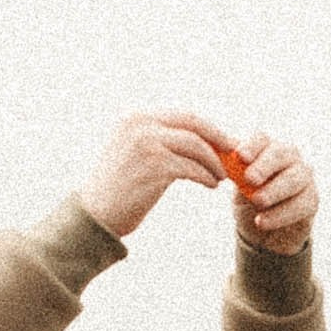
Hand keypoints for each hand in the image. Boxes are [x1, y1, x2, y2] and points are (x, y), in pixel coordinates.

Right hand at [78, 112, 232, 241]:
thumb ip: (160, 140)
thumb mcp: (134, 153)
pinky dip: (207, 177)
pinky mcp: (156, 166)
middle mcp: (141, 124)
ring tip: (221, 177)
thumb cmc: (118, 188)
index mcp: (136, 118)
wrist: (95, 214)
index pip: (184, 116)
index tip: (225, 141)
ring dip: (215, 163)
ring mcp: (148, 143)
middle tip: (234, 154)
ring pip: (197, 147)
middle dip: (219, 139)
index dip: (209, 128)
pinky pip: (194, 169)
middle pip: (195, 125)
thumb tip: (197, 138)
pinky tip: (211, 186)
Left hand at [218, 131, 318, 254]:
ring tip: (257, 202)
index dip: (252, 146)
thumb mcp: (235, 182)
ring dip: (274, 190)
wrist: (263, 230)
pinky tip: (262, 222)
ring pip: (294, 179)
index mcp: (268, 148)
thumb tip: (214, 148)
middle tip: (250, 179)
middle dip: (265, 166)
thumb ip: (229, 165)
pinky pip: (301, 204)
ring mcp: (304, 177)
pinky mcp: (312, 200)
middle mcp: (290, 157)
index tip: (241, 157)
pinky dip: (280, 214)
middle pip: (281, 154)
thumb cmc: (248, 198)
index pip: (262, 140)